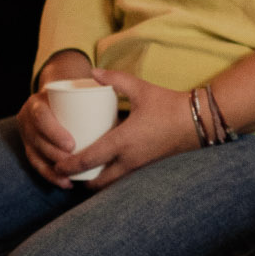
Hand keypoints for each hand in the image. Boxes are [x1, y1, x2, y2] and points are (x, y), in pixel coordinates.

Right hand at [18, 51, 94, 186]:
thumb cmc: (75, 94)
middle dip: (54, 154)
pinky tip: (64, 183)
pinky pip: (37, 164)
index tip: (72, 144)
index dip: (53, 132)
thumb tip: (107, 77)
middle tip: (75, 162)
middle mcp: (27, 118)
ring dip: (52, 169)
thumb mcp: (79, 85)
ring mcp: (27, 135)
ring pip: (35, 155)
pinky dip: (49, 176)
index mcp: (37, 102)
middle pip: (37, 139)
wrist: (56, 97)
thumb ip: (95, 81)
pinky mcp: (31, 148)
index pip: (41, 117)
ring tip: (70, 178)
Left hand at [71, 70, 201, 189]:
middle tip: (66, 172)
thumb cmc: (169, 105)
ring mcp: (139, 166)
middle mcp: (129, 159)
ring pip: (110, 183)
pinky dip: (109, 177)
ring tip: (82, 172)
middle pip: (96, 181)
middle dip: (79, 179)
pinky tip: (105, 167)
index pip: (88, 159)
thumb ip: (115, 79)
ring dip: (94, 180)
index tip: (56, 164)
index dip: (68, 165)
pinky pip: (122, 178)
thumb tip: (93, 72)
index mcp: (123, 141)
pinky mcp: (147, 167)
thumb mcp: (141, 89)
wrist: (198, 121)